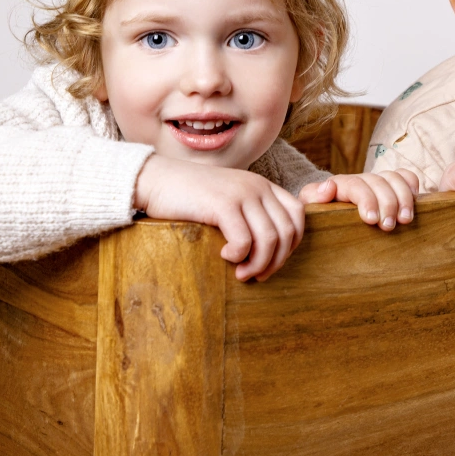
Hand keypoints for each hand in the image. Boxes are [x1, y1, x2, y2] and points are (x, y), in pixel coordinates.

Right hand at [135, 155, 304, 281]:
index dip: (292, 243)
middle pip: (287, 231)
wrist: (157, 180)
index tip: (273, 260)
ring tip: (241, 273)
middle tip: (256, 275)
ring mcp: (242, 193)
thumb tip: (270, 253)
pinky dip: (238, 256)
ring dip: (258, 264)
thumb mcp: (229, 201)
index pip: (297, 214)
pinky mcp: (223, 204)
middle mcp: (257, 186)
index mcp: (262, 185)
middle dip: (276, 261)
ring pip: (270, 239)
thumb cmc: (191, 198)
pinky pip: (245, 240)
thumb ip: (250, 216)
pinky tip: (224, 256)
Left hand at [299, 169, 419, 230]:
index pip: (355, 184)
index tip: (371, 220)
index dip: (366, 199)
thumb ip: (312, 198)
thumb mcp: (310, 210)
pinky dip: (412, 185)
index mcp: (339, 185)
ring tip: (405, 221)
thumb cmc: (319, 220)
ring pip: (394, 178)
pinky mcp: (391, 188)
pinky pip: (405, 177)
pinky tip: (416, 202)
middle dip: (387, 203)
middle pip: (378, 181)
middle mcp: (360, 181)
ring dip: (403, 198)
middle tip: (388, 227)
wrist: (326, 225)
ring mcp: (377, 183)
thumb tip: (329, 186)